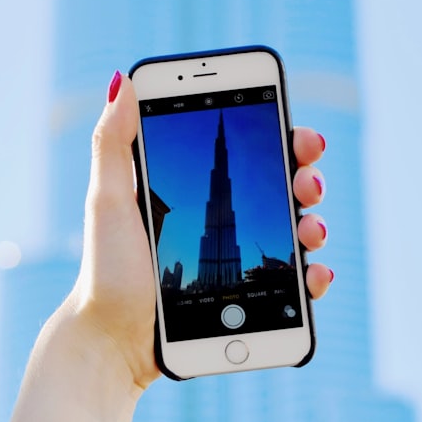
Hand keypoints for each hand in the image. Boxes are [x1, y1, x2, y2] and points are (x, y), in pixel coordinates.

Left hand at [62, 71, 332, 390]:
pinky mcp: (249, 301)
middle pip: (282, 189)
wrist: (113, 341)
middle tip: (306, 181)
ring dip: (316, 223)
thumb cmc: (106, 271)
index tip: (297, 134)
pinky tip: (315, 272)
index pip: (249, 155)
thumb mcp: (107, 201)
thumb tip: (122, 81)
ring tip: (309, 229)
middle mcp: (226, 223)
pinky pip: (294, 285)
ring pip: (296, 233)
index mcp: (198, 194)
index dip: (281, 137)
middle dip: (306, 177)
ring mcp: (241, 263)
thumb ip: (114, 143)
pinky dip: (313, 275)